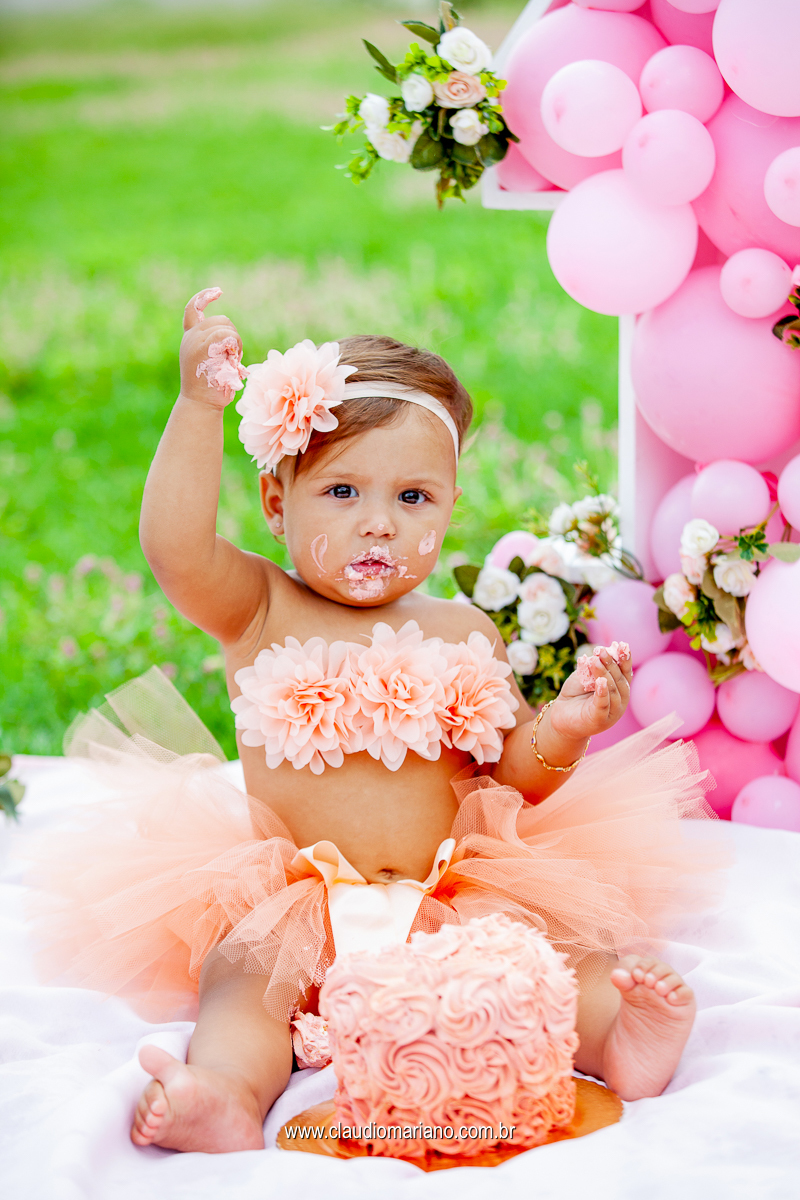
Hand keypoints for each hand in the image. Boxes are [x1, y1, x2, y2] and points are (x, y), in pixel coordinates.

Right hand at [179, 288, 245, 407]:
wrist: (201, 404)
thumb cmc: (211, 389)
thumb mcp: (211, 362)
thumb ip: (215, 346)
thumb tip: (230, 339)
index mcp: (191, 337)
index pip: (192, 308)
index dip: (205, 296)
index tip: (218, 292)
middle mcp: (191, 336)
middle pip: (221, 320)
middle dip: (233, 336)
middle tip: (232, 358)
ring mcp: (195, 341)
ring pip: (226, 327)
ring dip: (236, 344)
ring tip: (230, 363)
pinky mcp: (203, 347)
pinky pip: (226, 336)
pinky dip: (233, 347)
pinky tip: (231, 361)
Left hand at [549, 648, 632, 742]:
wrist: (561, 716)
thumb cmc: (575, 695)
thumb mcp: (584, 677)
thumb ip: (593, 667)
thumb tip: (600, 652)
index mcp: (619, 689)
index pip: (625, 672)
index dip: (625, 659)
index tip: (623, 645)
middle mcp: (620, 701)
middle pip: (619, 680)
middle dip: (611, 664)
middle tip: (601, 650)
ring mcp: (612, 712)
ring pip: (612, 691)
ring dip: (604, 674)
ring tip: (595, 661)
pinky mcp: (600, 720)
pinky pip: (603, 705)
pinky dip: (602, 693)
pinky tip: (600, 681)